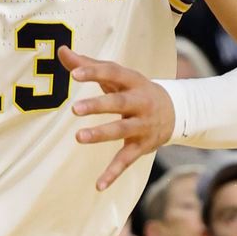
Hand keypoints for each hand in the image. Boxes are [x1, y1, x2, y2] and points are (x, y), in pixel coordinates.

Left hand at [58, 45, 174, 191]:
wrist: (175, 111)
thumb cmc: (134, 88)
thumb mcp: (117, 75)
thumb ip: (88, 64)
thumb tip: (61, 50)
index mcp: (132, 81)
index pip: (113, 74)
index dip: (94, 73)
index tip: (74, 73)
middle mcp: (140, 102)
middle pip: (118, 103)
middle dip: (98, 106)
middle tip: (74, 109)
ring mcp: (142, 125)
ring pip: (122, 131)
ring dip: (101, 134)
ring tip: (78, 137)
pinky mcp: (142, 146)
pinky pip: (126, 160)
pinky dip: (113, 173)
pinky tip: (98, 185)